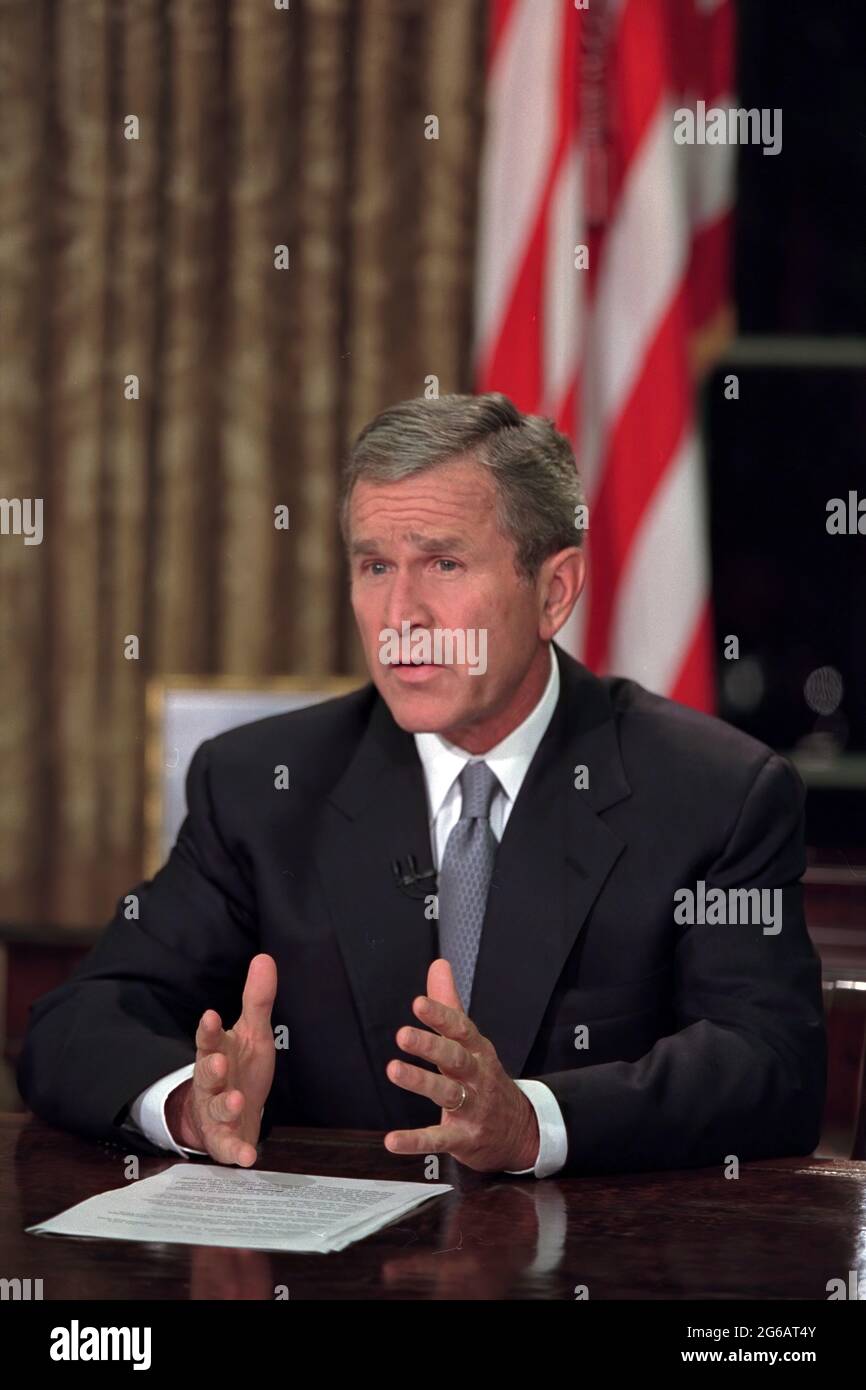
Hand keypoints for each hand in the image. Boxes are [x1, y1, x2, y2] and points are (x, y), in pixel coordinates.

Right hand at [166, 953, 276, 1166]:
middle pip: (207, 1074)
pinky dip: (236, 1152)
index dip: (208, 1029)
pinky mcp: (225, 1139)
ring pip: (215, 1109)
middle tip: (219, 1061)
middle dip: (211, 1068)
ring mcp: (215, 1112)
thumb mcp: (251, 1033)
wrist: (226, 1114)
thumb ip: (257, 1000)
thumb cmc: (239, 1068)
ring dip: (224, 1106)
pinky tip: (246, 1156)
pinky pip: (228, 1147)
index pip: (208, 1039)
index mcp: (217, 1052)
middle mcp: (212, 1082)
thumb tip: (265, 958)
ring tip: (235, 1101)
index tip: (210, 1015)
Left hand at [384, 958, 539, 1171]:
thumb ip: (450, 1005)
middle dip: (430, 1046)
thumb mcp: (472, 1042)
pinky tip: (393, 1140)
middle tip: (403, 1034)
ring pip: (447, 1094)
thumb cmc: (486, 1080)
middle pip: (455, 1058)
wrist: (521, 1131)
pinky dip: (416, 1141)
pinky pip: (439, 1138)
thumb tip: (438, 966)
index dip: (441, 1015)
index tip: (419, 1004)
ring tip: (394, 1070)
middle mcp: (476, 1077)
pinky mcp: (464, 1138)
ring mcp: (472, 1108)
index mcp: (477, 1051)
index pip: (461, 1029)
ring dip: (421, 1082)